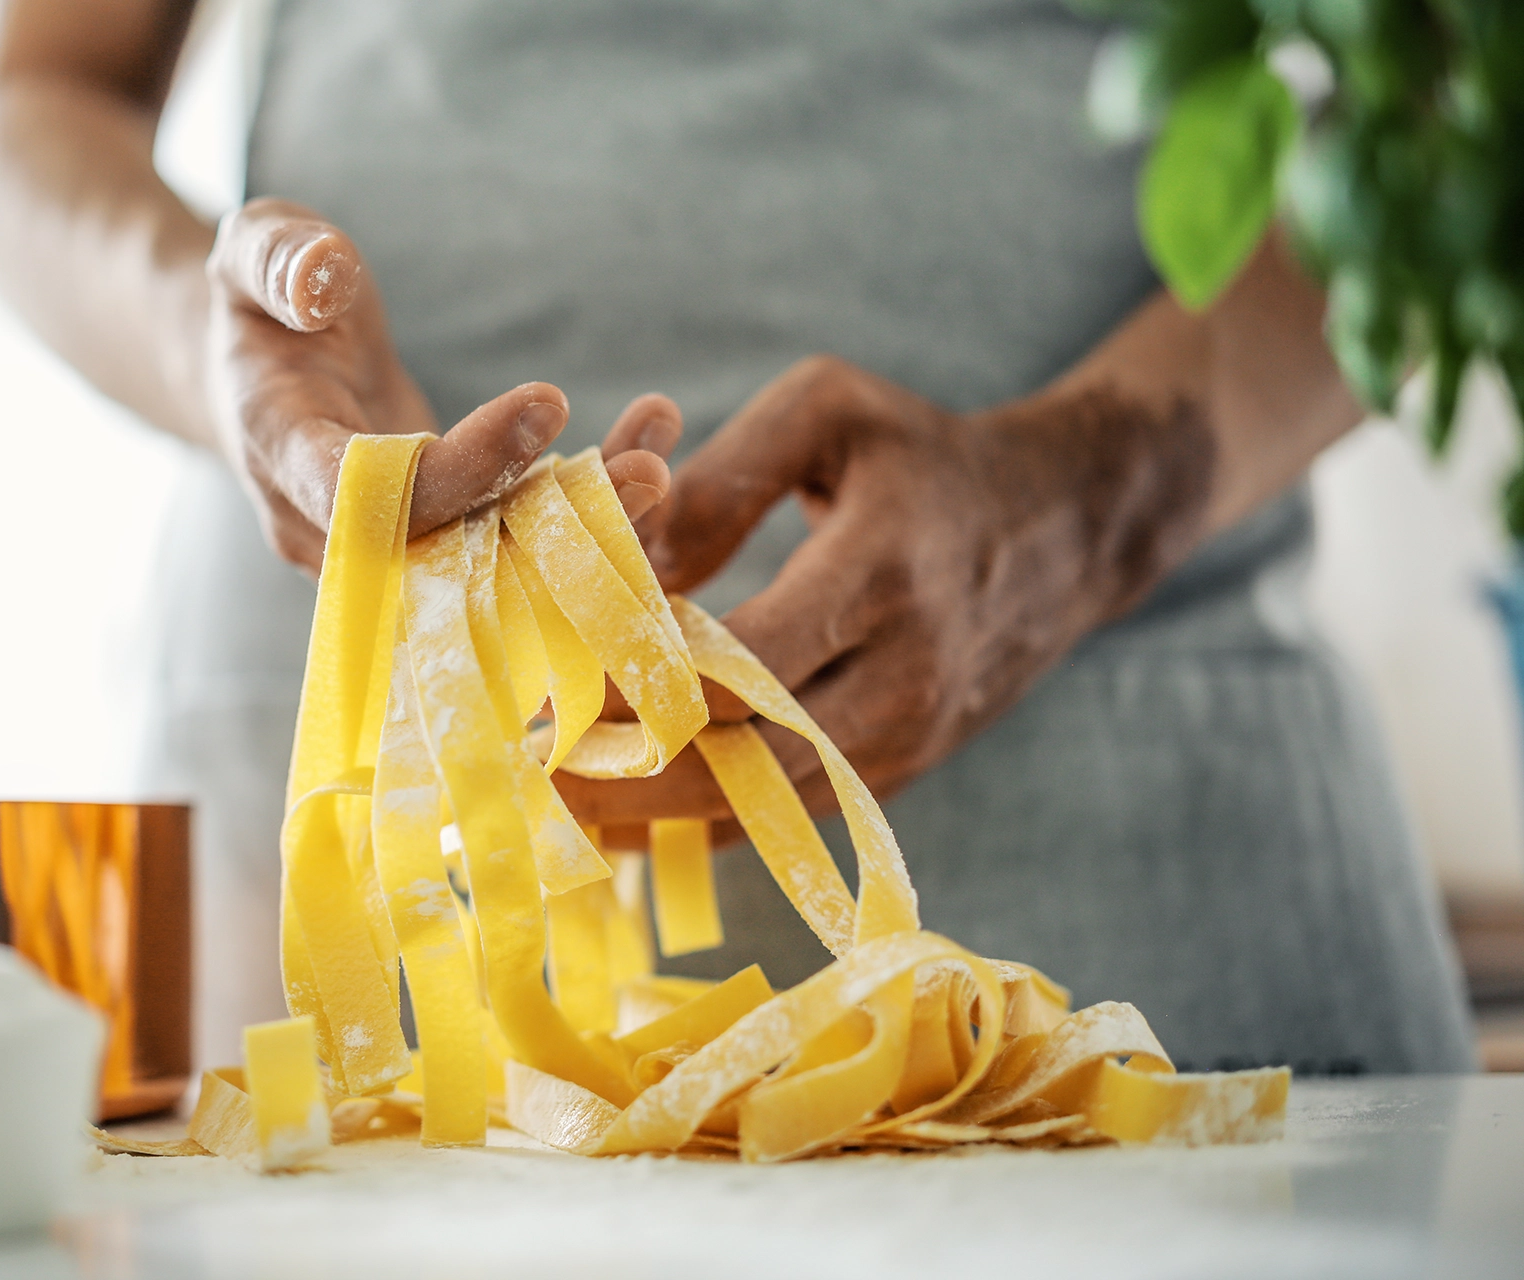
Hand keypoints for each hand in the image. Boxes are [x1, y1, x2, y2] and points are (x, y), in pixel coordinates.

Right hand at [205, 198, 675, 567]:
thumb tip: (322, 276)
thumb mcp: (251, 250)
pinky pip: (510, 550)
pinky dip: (580, 517)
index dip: (456, 467)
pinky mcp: (432, 547)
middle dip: (547, 525)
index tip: (547, 401)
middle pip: (441, 552)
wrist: (262, 377)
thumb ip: (278, 259)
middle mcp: (328, 528)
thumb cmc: (262, 302)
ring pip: (489, 569)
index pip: (362, 492)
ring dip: (581, 534)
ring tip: (659, 470)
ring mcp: (383, 551)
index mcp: (280, 452)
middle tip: (647, 473)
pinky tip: (646, 452)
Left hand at [558, 354, 1212, 830]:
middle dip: (628, 779)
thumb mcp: (828, 412)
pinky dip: (711, 828)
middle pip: (749, 756)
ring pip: (767, 804)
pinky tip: (629, 831)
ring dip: (657, 821)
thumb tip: (628, 563)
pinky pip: (795, 816)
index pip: (747, 661)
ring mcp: (911, 734)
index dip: (639, 690)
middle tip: (522, 780)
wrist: (1066, 526)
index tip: (545, 698)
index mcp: (883, 569)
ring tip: (553, 818)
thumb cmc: (926, 455)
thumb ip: (721, 476)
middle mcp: (906, 670)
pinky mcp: (904, 769)